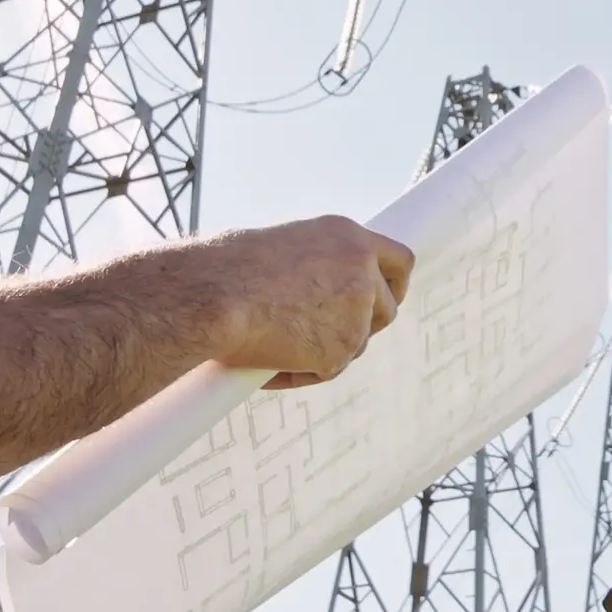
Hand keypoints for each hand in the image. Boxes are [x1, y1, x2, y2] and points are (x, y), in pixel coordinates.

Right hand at [201, 216, 414, 388]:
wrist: (212, 295)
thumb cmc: (227, 269)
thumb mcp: (283, 250)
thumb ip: (317, 269)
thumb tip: (319, 299)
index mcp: (349, 238)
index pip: (399, 260)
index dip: (393, 284)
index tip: (387, 297)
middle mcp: (362, 271)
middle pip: (387, 309)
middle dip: (366, 325)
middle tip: (333, 335)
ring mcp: (356, 313)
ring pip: (356, 345)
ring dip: (328, 349)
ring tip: (277, 344)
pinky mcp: (340, 352)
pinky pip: (325, 371)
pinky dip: (300, 373)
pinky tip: (266, 361)